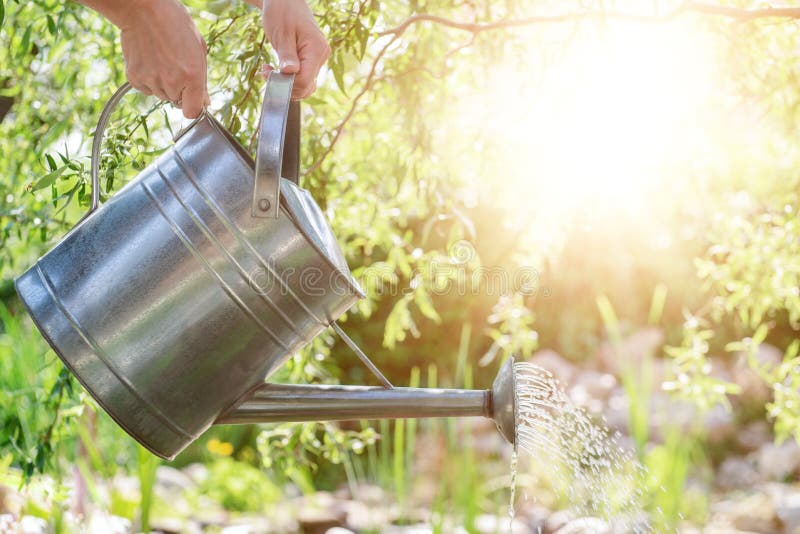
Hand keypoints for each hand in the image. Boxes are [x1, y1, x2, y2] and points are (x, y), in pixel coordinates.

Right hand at [117, 0, 209, 117]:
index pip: (193, 112)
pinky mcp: (134, 78)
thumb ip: (202, 80)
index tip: (192, 100)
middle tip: (174, 65)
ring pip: (160, 95)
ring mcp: (151, 81)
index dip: (193, 107)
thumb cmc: (175, 24)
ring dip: (162, 83)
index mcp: (192, 75)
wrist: (143, 9)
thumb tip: (205, 103)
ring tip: (161, 59)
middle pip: (176, 102)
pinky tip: (149, 60)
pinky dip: (147, 79)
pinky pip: (145, 89)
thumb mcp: (198, 48)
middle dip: (178, 89)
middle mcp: (172, 82)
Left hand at [262, 0, 330, 98]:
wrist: (285, 1)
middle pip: (306, 86)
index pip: (304, 80)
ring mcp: (317, 60)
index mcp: (316, 49)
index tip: (268, 73)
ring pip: (304, 85)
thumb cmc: (282, 12)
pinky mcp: (310, 62)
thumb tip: (290, 73)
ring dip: (285, 84)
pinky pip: (302, 78)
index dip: (286, 83)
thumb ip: (287, 54)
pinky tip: (275, 70)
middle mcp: (321, 57)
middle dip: (284, 85)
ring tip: (269, 70)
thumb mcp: (282, 33)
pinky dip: (288, 79)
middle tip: (265, 72)